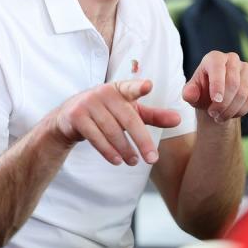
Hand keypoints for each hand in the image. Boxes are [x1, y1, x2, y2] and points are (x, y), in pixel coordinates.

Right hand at [50, 79, 180, 165]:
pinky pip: (95, 137)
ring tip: (134, 162)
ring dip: (125, 149)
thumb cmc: (107, 112)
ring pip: (112, 130)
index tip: (148, 86)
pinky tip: (117, 161)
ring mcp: (88, 103)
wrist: (68, 117)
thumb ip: (153, 115)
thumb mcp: (130, 112)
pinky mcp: (76, 116)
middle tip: (152, 159)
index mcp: (119, 89)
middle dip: (142, 141)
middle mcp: (103, 92)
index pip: (131, 87)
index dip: (139, 87)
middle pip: (127, 119)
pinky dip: (108, 151)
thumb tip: (178, 120)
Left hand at [182, 51, 247, 122]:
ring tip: (220, 116)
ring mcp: (246, 67)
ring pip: (243, 93)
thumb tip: (189, 94)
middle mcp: (232, 58)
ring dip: (231, 110)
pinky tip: (232, 114)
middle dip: (223, 103)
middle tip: (213, 115)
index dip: (218, 85)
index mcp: (214, 58)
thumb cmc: (202, 93)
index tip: (215, 101)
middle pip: (233, 83)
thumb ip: (189, 93)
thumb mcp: (192, 94)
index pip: (218, 68)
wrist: (216, 99)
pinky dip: (242, 110)